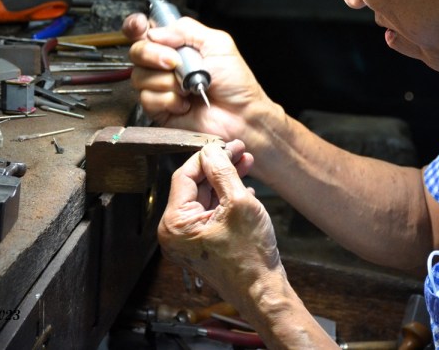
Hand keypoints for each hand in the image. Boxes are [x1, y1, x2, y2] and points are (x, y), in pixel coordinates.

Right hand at [122, 13, 273, 142]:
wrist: (241, 116)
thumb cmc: (235, 84)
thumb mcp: (218, 44)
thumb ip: (187, 30)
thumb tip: (157, 31)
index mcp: (177, 45)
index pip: (145, 30)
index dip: (136, 26)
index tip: (140, 27)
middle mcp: (165, 64)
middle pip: (137, 51)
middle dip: (153, 55)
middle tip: (175, 62)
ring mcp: (161, 86)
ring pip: (140, 76)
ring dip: (168, 81)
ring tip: (188, 87)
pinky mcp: (159, 108)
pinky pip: (148, 99)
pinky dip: (169, 99)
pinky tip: (185, 102)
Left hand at [158, 140, 280, 300]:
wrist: (263, 292)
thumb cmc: (250, 258)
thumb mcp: (238, 203)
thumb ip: (222, 172)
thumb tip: (212, 151)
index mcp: (175, 223)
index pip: (184, 175)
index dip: (207, 156)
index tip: (226, 145)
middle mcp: (175, 232)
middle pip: (194, 185)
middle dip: (219, 166)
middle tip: (239, 151)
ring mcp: (189, 239)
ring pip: (205, 197)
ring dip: (225, 180)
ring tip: (246, 164)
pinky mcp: (203, 243)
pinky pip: (211, 212)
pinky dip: (227, 197)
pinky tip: (245, 188)